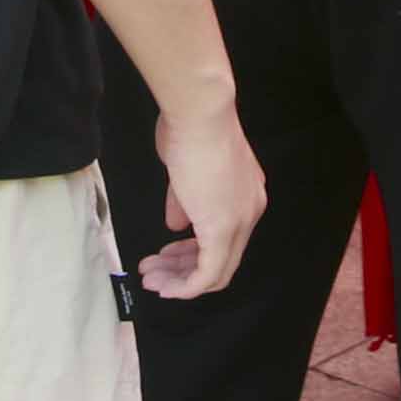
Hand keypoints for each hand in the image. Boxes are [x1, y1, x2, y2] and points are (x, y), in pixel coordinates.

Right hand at [137, 89, 262, 300]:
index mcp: (246, 196)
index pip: (226, 239)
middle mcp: (250, 212)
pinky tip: (163, 285)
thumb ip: (183, 203)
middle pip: (222, 260)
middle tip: (154, 274)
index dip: (194, 253)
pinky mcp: (222, 230)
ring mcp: (239, 222)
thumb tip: (176, 225)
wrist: (200, 115)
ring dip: (179, 279)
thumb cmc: (190, 131)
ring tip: (151, 278)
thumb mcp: (185, 172)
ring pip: (215, 270)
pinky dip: (184, 285)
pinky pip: (207, 273)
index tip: (166, 255)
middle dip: (183, 271)